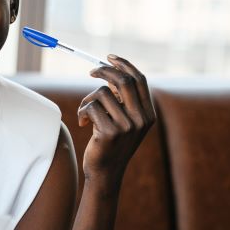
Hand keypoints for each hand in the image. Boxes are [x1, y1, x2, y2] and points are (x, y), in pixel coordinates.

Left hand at [78, 55, 155, 186]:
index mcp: (148, 114)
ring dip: (87, 100)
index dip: (124, 65)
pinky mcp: (110, 132)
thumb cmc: (109, 144)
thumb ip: (122, 101)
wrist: (105, 172)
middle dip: (104, 71)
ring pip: (101, 94)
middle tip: (91, 72)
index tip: (109, 57)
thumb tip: (110, 74)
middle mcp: (141, 119)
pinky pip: (90, 107)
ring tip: (85, 114)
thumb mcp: (122, 121)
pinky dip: (82, 112)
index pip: (139, 80)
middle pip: (123, 81)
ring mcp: (127, 126)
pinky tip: (83, 124)